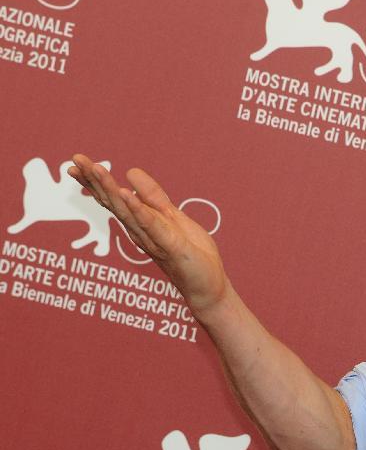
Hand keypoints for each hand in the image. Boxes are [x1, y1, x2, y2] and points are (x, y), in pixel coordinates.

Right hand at [68, 154, 230, 317]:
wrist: (207, 288)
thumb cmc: (192, 255)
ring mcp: (155, 239)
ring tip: (95, 169)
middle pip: (114, 203)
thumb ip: (153, 197)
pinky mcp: (172, 246)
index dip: (96, 180)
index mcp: (142, 222)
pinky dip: (138, 210)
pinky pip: (152, 226)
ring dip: (110, 189)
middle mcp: (142, 231)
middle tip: (74, 160)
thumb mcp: (173, 217)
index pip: (114, 198)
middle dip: (94, 180)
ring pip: (127, 211)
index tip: (76, 162)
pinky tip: (124, 193)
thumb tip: (131, 172)